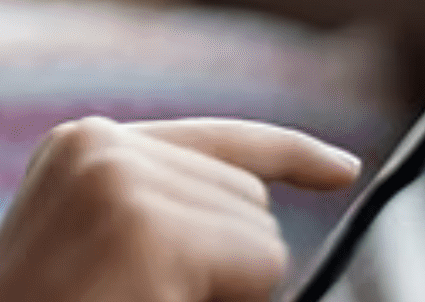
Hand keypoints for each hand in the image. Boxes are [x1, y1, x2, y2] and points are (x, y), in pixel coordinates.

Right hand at [0, 117, 361, 301]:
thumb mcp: (100, 249)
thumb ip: (166, 215)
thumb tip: (266, 224)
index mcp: (80, 147)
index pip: (214, 138)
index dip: (289, 153)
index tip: (344, 169)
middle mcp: (99, 145)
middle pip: (247, 195)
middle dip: (227, 262)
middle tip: (142, 296)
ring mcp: (120, 181)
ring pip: (262, 234)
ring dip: (226, 290)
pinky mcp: (145, 229)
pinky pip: (259, 267)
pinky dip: (230, 301)